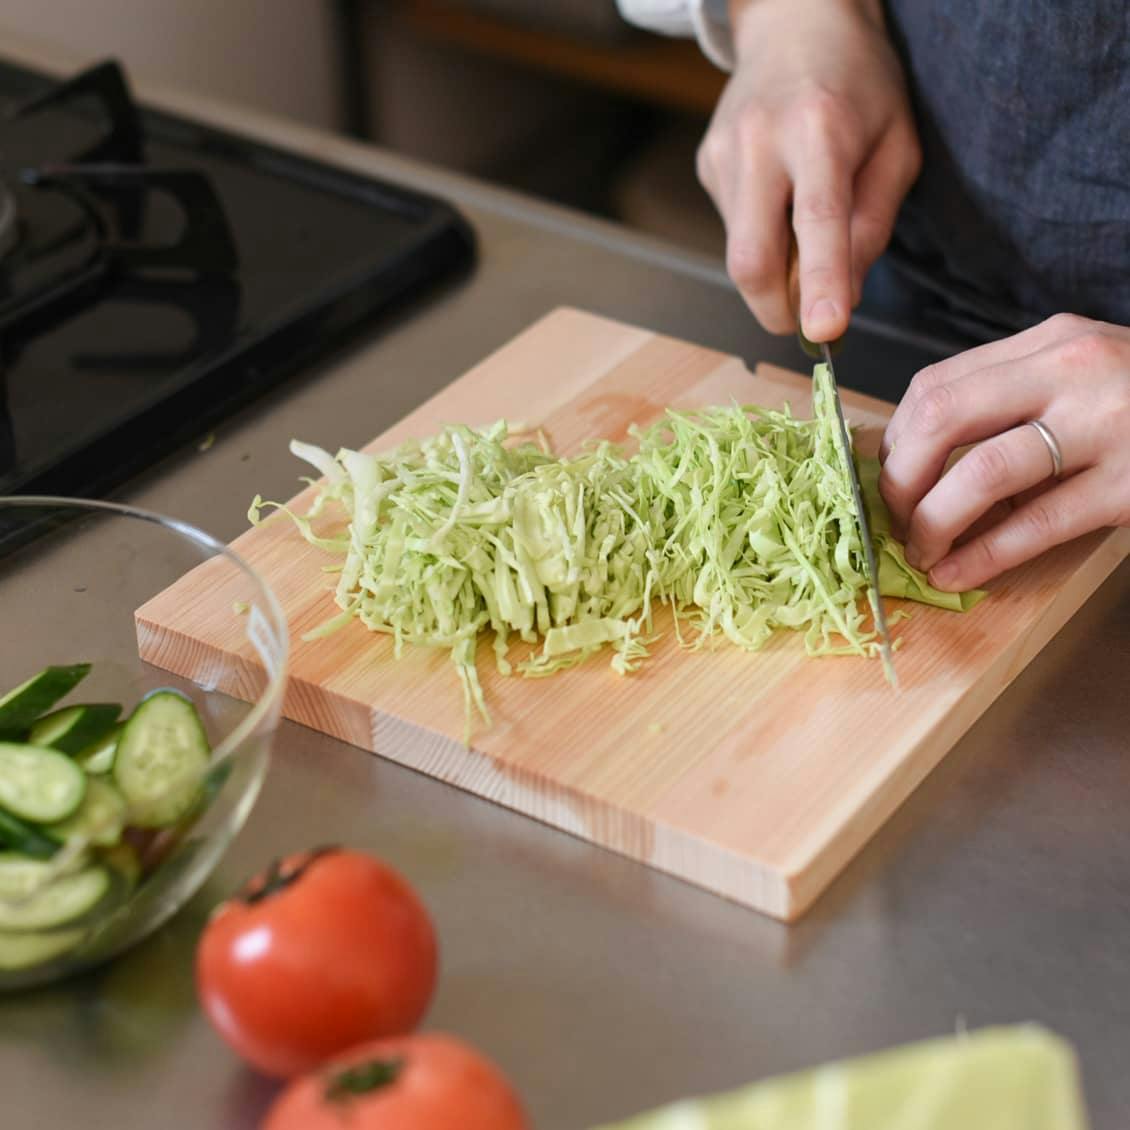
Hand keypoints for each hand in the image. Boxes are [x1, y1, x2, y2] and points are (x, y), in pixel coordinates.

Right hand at [697, 0, 919, 341]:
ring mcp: (723, 154)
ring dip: (776, 265)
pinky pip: (735, 229)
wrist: (795, 21)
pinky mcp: (706, 165)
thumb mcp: (897, 145)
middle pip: (751, 258)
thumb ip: (874, 222)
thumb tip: (846, 295)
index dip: (820, 281)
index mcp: (820, 127)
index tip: (825, 331)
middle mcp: (760, 140)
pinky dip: (763, 235)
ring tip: (802, 220)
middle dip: (776, 308)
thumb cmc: (860, 85)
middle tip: (805, 319)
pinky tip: (779, 196)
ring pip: (740, 252)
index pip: (817, 219)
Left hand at [879, 314, 1129, 589]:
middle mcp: (1073, 371)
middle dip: (900, 478)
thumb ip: (1008, 401)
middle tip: (894, 518)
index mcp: (1049, 342)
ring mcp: (1106, 426)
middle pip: (942, 418)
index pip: (936, 385)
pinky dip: (983, 555)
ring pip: (982, 473)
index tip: (888, 479)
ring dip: (933, 522)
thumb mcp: (1080, 377)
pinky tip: (958, 572)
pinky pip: (1036, 524)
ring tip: (921, 552)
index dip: (896, 441)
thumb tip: (916, 464)